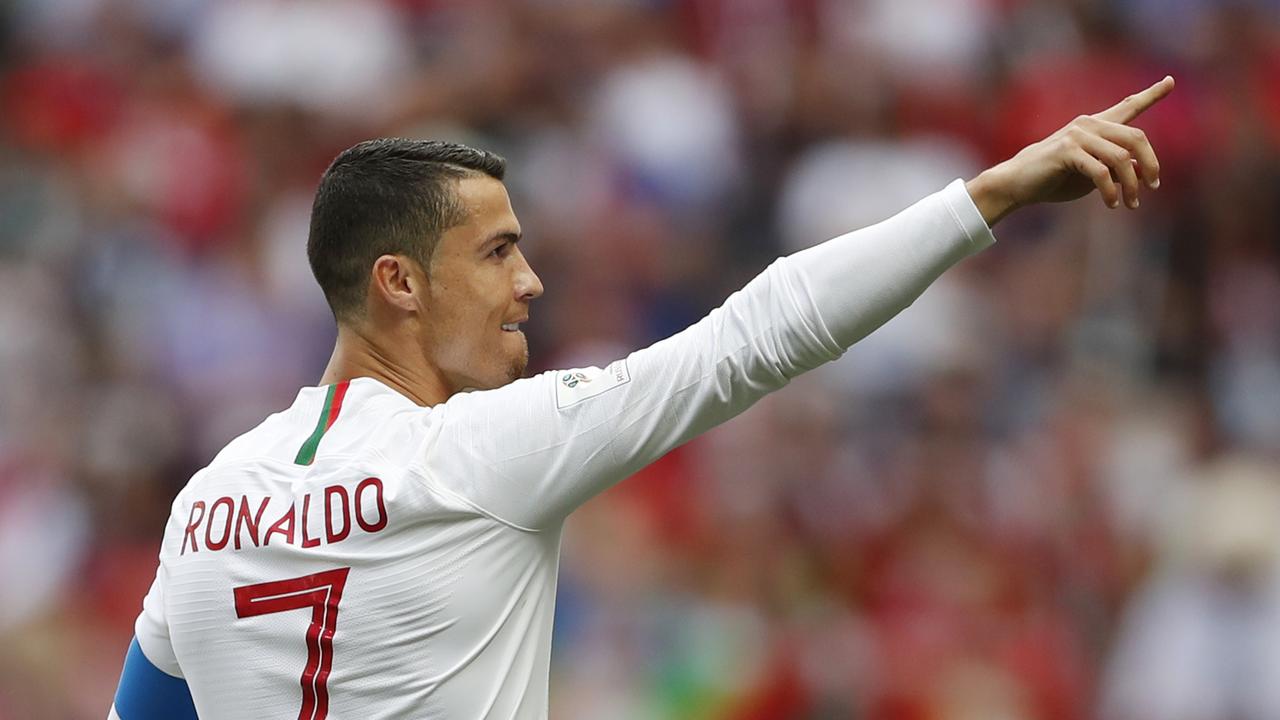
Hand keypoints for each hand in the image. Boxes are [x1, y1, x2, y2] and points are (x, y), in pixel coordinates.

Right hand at [966, 76, 1174, 225]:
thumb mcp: (1093, 175)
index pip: (1129, 105)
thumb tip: (1144, 172)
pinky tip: (1111, 203)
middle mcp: (1089, 124)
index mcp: (1096, 125)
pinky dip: (1110, 190)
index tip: (1170, 80)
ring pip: (1122, 158)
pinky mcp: (1067, 150)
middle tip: (1153, 187)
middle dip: (1151, 164)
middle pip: (1136, 138)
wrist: (1018, 184)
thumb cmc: (1055, 179)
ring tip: (1130, 204)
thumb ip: (1118, 169)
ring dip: (1130, 185)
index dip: (1152, 94)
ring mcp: (1078, 135)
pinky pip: (1101, 171)